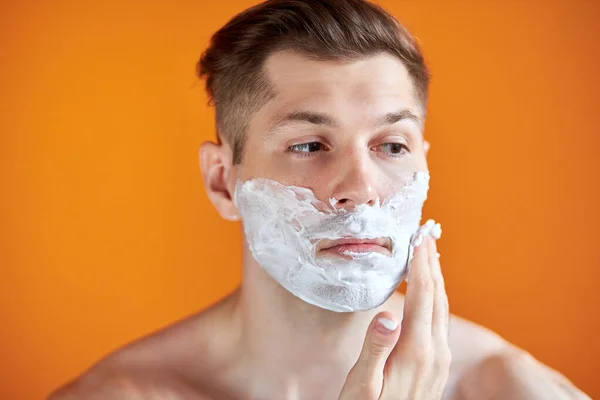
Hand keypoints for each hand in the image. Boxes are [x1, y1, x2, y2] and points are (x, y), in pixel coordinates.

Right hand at [338, 234, 450, 399]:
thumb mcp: (362, 385)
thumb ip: (375, 349)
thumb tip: (388, 314)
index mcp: (415, 350)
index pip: (422, 295)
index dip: (420, 263)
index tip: (417, 237)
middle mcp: (435, 351)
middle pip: (437, 295)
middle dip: (431, 262)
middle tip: (425, 234)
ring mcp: (439, 359)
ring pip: (442, 307)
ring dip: (436, 278)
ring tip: (428, 255)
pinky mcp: (437, 365)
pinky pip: (441, 321)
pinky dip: (435, 297)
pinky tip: (429, 294)